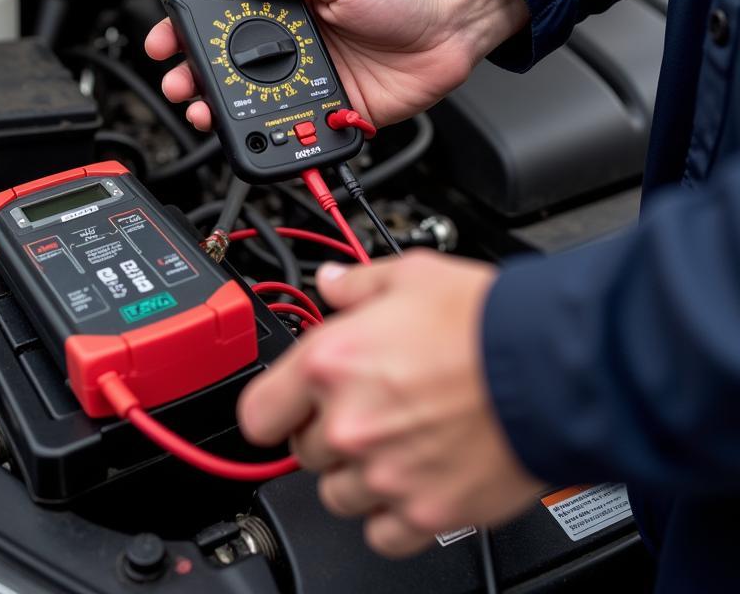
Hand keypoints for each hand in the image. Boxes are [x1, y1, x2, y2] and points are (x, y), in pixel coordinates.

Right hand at [144, 0, 527, 130]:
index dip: (192, 32)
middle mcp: (294, 48)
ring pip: (256, 103)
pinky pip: (298, 129)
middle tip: (178, 84)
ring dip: (225, 112)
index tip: (166, 41)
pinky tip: (258, 135)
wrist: (453, 30)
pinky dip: (278, 137)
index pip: (227, 23)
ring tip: (204, 114)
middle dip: (196, 78)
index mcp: (289, 12)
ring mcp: (311, 82)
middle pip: (231, 68)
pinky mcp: (332, 112)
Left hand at [237, 254, 540, 556]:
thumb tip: (332, 284)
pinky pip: (384, 534)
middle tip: (368, 409)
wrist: (551, 366)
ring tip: (396, 444)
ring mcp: (386, 474)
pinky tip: (416, 481)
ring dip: (359, 474)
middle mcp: (349, 424)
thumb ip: (358, 284)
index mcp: (329, 363)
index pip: (258, 412)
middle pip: (304, 452)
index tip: (287, 408)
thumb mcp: (411, 274)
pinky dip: (395, 515)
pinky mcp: (428, 513)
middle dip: (328, 431)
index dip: (274, 408)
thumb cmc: (485, 320)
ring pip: (340, 495)